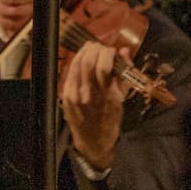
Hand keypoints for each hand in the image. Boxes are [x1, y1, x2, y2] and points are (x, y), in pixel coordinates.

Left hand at [60, 40, 125, 173]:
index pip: (104, 66)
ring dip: (85, 51)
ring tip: (92, 47)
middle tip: (101, 47)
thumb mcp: (123, 100)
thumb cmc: (111, 120)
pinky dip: (77, 61)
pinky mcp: (66, 96)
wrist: (93, 142)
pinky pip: (70, 73)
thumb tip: (124, 52)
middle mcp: (90, 95)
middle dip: (96, 49)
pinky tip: (82, 58)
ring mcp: (75, 95)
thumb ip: (124, 75)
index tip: (113, 51)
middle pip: (89, 62)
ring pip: (77, 65)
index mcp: (108, 97)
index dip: (107, 53)